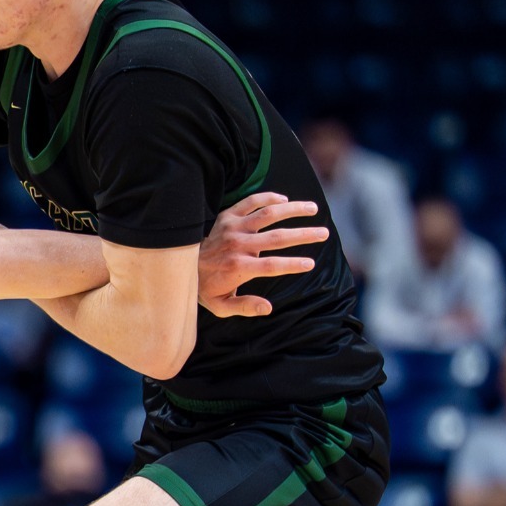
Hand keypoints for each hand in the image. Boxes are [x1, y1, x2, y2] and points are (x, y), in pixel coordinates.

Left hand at [197, 192, 329, 316]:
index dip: (292, 264)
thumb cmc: (207, 288)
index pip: (271, 265)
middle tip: (323, 233)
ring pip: (267, 214)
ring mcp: (232, 228)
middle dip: (303, 235)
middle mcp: (237, 245)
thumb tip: (268, 308)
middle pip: (276, 238)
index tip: (311, 263)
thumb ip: (245, 307)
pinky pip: (250, 202)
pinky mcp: (227, 216)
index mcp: (238, 267)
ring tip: (313, 208)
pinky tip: (284, 199)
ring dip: (292, 209)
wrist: (182, 264)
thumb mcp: (222, 306)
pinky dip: (268, 197)